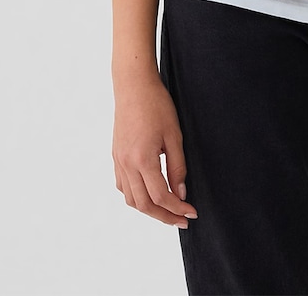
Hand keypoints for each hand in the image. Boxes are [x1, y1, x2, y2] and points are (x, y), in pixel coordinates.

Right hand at [112, 73, 197, 227]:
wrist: (133, 86)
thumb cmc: (157, 105)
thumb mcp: (174, 135)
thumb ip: (177, 167)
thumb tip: (181, 194)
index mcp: (142, 159)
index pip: (161, 197)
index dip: (178, 209)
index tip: (192, 213)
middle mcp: (126, 164)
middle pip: (144, 205)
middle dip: (164, 216)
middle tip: (182, 220)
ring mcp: (118, 161)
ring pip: (131, 199)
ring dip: (149, 209)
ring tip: (168, 210)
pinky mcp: (116, 156)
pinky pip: (123, 186)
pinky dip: (136, 196)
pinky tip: (149, 193)